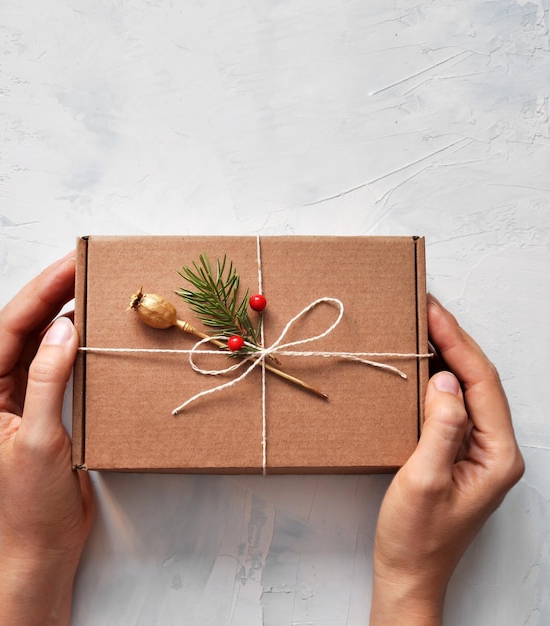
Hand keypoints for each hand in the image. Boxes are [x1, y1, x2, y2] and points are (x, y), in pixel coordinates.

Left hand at [0, 252, 93, 625]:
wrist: (45, 539)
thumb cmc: (34, 499)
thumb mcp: (41, 438)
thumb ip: (48, 380)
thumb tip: (62, 328)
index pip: (10, 330)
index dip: (40, 293)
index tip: (68, 265)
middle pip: (21, 327)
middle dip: (49, 293)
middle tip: (81, 263)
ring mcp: (16, 395)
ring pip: (36, 340)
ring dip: (59, 310)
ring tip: (85, 283)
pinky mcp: (40, 404)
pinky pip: (52, 360)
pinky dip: (69, 338)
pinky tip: (86, 324)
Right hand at [369, 295, 523, 624]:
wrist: (408, 572)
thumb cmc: (415, 535)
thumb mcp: (424, 480)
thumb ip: (441, 428)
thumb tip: (444, 379)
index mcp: (497, 454)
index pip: (481, 382)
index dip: (457, 342)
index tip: (432, 311)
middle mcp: (496, 449)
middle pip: (480, 380)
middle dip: (454, 340)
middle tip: (426, 308)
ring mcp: (479, 451)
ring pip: (468, 390)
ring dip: (447, 355)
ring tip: (425, 326)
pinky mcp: (460, 453)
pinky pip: (454, 405)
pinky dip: (439, 379)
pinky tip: (423, 366)